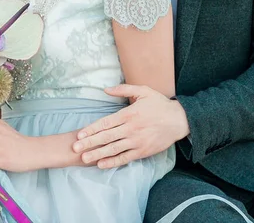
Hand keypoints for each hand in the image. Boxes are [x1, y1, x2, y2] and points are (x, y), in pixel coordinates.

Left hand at [72, 84, 189, 168]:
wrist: (179, 120)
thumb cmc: (159, 104)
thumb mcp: (142, 91)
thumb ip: (123, 89)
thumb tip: (105, 89)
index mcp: (129, 114)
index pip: (105, 123)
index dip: (91, 129)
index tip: (79, 134)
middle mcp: (131, 129)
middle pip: (106, 137)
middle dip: (89, 143)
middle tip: (75, 149)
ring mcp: (137, 142)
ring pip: (113, 149)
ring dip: (97, 154)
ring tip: (84, 158)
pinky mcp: (143, 151)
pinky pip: (125, 158)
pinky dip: (113, 162)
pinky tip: (101, 164)